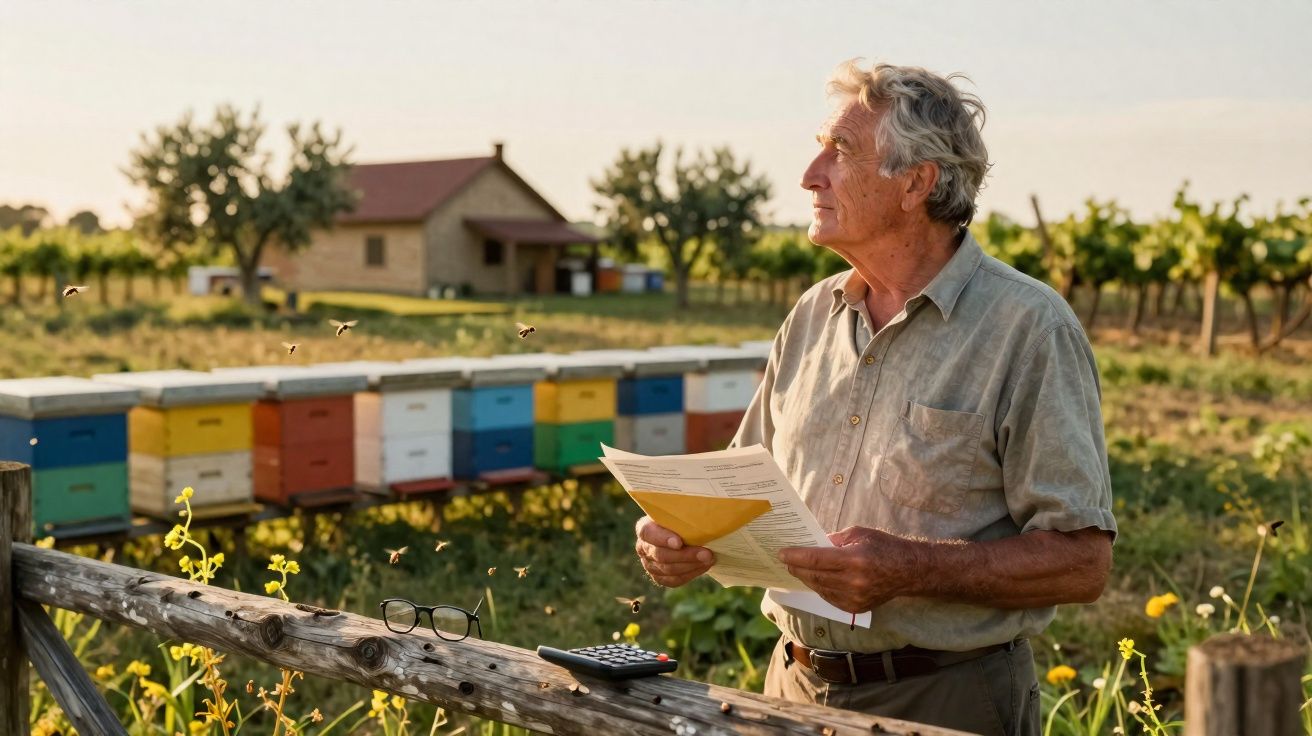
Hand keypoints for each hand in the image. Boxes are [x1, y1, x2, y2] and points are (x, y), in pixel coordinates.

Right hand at [634, 516, 715, 586]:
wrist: (684, 533)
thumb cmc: (682, 518)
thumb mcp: (680, 512)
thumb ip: (684, 513)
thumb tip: (703, 513)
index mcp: (644, 528)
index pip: (648, 533)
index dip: (663, 539)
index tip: (679, 542)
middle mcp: (643, 547)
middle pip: (660, 555)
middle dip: (686, 555)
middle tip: (707, 553)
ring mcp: (649, 564)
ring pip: (668, 570)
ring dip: (691, 565)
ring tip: (709, 559)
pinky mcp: (659, 577)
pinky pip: (673, 580)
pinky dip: (690, 574)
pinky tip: (703, 567)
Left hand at [777, 526, 919, 613]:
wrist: (909, 571)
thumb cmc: (884, 547)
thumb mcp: (859, 534)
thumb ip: (834, 539)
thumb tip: (813, 545)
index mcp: (854, 559)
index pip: (815, 559)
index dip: (796, 556)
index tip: (782, 553)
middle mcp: (853, 582)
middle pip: (814, 576)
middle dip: (797, 568)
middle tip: (786, 561)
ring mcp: (855, 598)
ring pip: (820, 588)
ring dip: (806, 579)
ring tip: (796, 569)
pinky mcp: (856, 607)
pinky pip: (830, 598)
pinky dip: (819, 588)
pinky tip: (813, 580)